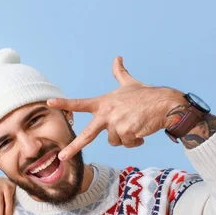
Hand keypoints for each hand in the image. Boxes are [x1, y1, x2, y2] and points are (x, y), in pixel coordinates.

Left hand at [47, 56, 184, 160]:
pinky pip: (127, 144)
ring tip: (136, 125)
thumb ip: (120, 73)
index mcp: (103, 103)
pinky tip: (142, 130)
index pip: (80, 104)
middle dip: (73, 147)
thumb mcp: (129, 84)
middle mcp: (107, 113)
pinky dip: (135, 141)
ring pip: (115, 141)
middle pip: (87, 135)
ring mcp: (116, 123)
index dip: (64, 103)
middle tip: (61, 156)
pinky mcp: (126, 132)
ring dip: (126, 138)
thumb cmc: (147, 95)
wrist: (166, 103)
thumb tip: (117, 57)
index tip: (49, 103)